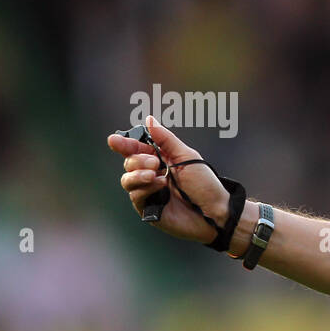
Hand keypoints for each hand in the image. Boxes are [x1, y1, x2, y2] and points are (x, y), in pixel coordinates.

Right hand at [108, 116, 230, 242]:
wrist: (215, 211)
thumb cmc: (205, 184)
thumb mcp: (187, 156)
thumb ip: (166, 139)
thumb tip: (149, 120)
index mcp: (161, 160)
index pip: (135, 149)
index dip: (124, 144)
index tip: (114, 140)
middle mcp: (152, 175)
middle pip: (129, 163)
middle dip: (138, 160)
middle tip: (155, 163)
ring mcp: (149, 193)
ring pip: (127, 180)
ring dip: (138, 174)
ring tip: (156, 175)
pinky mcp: (149, 209)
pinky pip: (135, 196)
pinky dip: (145, 189)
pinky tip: (160, 187)